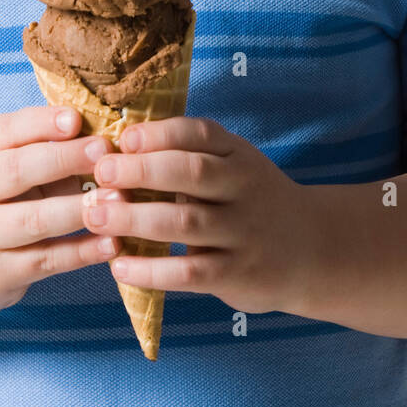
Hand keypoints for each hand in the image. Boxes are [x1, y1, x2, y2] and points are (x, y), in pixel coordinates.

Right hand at [0, 106, 120, 331]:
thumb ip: (32, 147)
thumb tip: (93, 131)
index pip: (4, 130)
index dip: (42, 123)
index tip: (77, 119)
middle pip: (17, 171)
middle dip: (64, 159)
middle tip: (105, 152)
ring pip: (34, 220)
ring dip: (79, 208)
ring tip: (119, 198)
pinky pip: (45, 261)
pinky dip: (82, 252)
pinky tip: (112, 243)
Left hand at [80, 117, 322, 316]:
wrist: (310, 249)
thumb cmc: (252, 201)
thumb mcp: (235, 166)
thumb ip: (191, 156)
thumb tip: (119, 147)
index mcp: (239, 154)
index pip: (199, 134)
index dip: (159, 134)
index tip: (122, 138)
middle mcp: (244, 188)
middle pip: (191, 173)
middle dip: (141, 170)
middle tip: (100, 173)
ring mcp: (243, 232)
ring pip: (185, 223)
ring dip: (135, 219)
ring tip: (96, 217)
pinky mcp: (237, 273)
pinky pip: (189, 272)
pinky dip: (151, 270)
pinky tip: (119, 267)